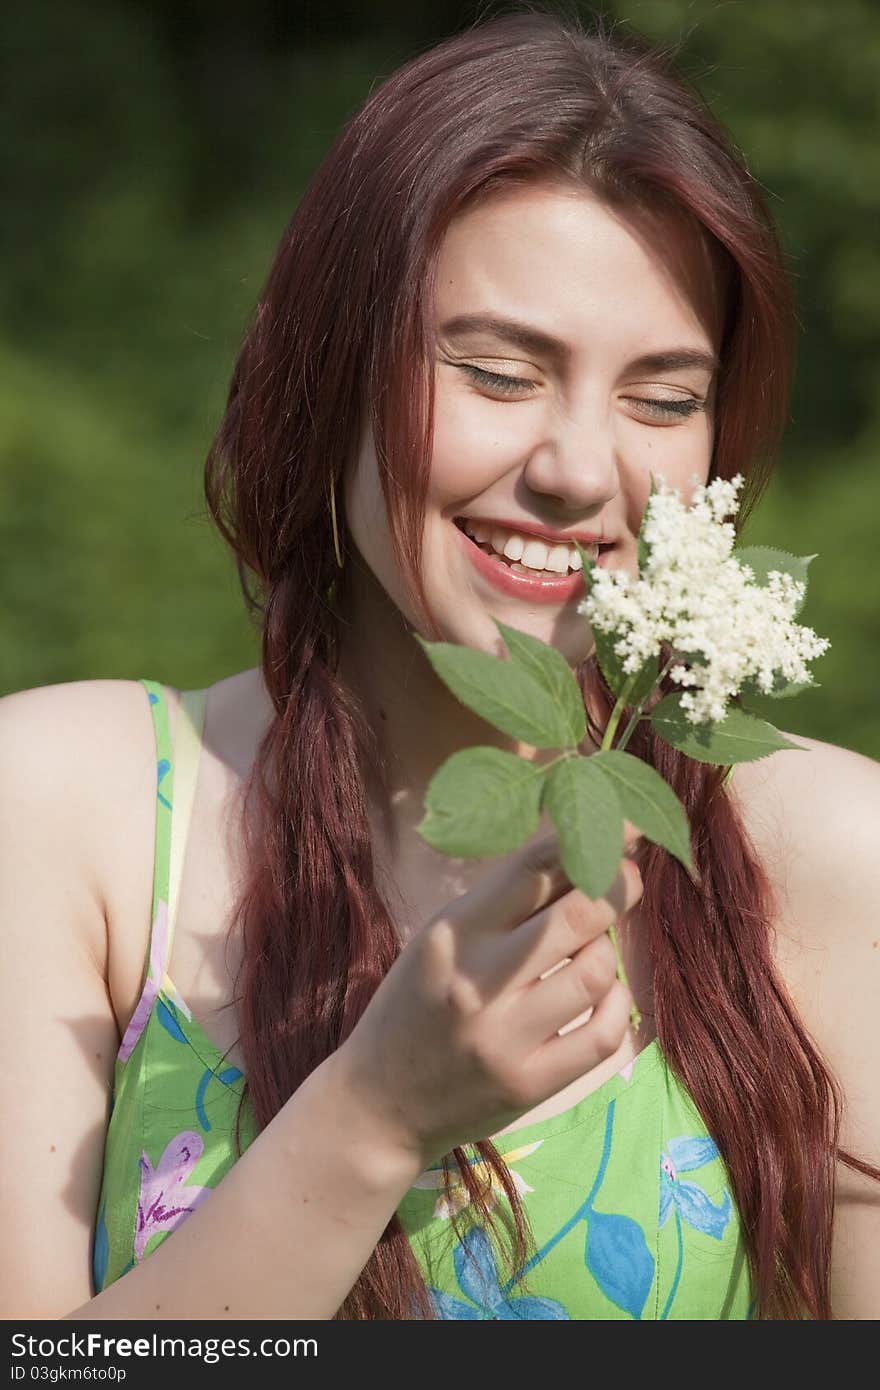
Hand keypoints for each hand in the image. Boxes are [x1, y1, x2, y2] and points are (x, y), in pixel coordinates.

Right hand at [334, 830, 642, 1170]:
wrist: (378, 1103)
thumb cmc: (414, 1007)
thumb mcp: (440, 943)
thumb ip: (500, 904)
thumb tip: (575, 852)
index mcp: (452, 933)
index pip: (531, 870)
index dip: (587, 841)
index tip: (625, 826)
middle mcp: (477, 980)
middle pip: (576, 916)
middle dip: (616, 888)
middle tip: (627, 878)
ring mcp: (504, 1036)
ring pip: (596, 971)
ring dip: (607, 950)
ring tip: (594, 948)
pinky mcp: (529, 1084)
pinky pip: (603, 1034)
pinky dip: (617, 1005)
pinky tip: (604, 995)